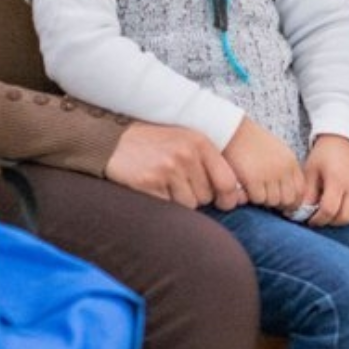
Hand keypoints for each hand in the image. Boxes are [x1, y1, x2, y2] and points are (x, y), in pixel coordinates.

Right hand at [103, 123, 242, 210]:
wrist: (115, 141)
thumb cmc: (155, 144)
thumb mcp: (186, 141)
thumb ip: (208, 163)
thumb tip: (233, 197)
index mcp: (200, 143)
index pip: (227, 182)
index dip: (227, 198)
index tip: (222, 203)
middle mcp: (186, 155)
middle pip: (206, 197)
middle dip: (195, 196)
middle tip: (178, 182)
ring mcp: (167, 170)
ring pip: (188, 205)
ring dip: (178, 201)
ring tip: (164, 182)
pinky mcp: (149, 184)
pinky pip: (168, 207)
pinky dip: (162, 203)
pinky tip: (152, 187)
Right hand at [223, 119, 305, 211]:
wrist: (233, 131)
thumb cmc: (253, 143)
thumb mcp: (278, 153)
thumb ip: (285, 171)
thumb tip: (289, 197)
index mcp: (291, 162)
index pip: (301, 190)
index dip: (293, 200)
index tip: (283, 203)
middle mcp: (283, 169)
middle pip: (288, 199)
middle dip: (278, 203)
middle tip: (266, 196)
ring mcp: (269, 174)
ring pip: (273, 201)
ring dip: (263, 199)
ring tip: (254, 189)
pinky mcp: (253, 179)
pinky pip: (257, 199)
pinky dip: (252, 197)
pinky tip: (246, 187)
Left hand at [303, 134, 348, 225]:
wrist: (345, 136)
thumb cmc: (325, 153)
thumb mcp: (311, 170)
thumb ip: (307, 194)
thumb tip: (301, 214)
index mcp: (337, 179)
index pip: (329, 210)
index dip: (318, 220)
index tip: (311, 220)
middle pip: (345, 217)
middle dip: (331, 221)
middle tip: (323, 217)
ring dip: (346, 218)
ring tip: (336, 210)